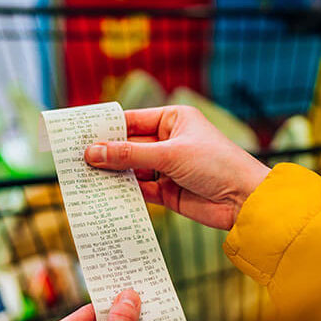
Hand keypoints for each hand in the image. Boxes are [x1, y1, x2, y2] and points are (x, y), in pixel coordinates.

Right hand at [85, 105, 269, 229]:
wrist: (245, 200)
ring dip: (113, 174)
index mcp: (173, 120)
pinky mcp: (168, 192)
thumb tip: (92, 153)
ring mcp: (167, 168)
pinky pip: (140, 189)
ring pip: (131, 169)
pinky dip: (125, 192)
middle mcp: (169, 142)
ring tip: (84, 178)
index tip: (78, 135)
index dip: (105, 128)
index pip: (131, 121)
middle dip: (105, 154)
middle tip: (75, 160)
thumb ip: (129, 155)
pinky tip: (105, 194)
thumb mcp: (169, 155)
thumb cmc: (216, 164)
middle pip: (128, 146)